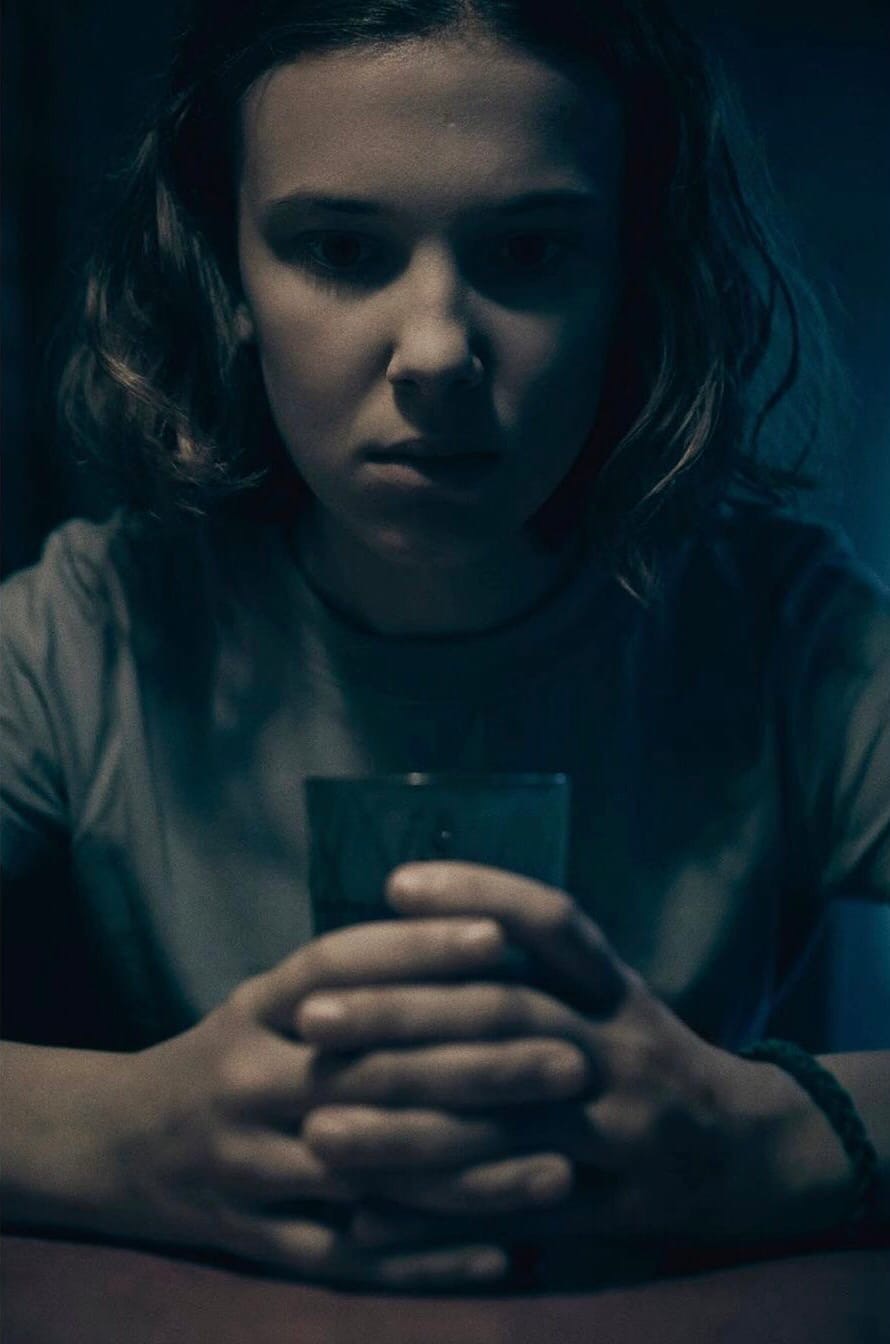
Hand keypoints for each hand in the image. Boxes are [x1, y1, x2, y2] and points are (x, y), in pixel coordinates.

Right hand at [114, 913, 561, 1286]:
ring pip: (371, 1174)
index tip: (503, 938)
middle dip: (480, 1069)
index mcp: (255, 1009)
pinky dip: (425, 1263)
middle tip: (571, 1062)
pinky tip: (501, 1258)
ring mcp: (249, 1169)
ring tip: (560, 1170)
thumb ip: (352, 973)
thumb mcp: (270, 998)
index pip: (340, 965)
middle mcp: (248, 1082)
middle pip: (372, 1073)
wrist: (123, 1142)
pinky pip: (349, 1261)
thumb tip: (476, 934)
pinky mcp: (258, 1244)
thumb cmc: (231, 1054)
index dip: (420, 948)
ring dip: (469, 1177)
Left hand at [297, 862, 801, 1251]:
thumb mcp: (605, 990)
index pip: (551, 921)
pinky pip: (517, 1211)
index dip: (478, 892)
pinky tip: (372, 1213)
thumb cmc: (641, 1053)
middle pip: (507, 1017)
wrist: (741, 1148)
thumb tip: (409, 904)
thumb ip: (530, 957)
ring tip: (319, 1129)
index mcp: (614, 986)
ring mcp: (621, 1127)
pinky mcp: (611, 1205)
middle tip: (312, 1015)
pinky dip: (444, 1210)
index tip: (394, 884)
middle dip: (404, 1015)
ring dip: (407, 1127)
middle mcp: (620, 1043)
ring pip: (505, 1124)